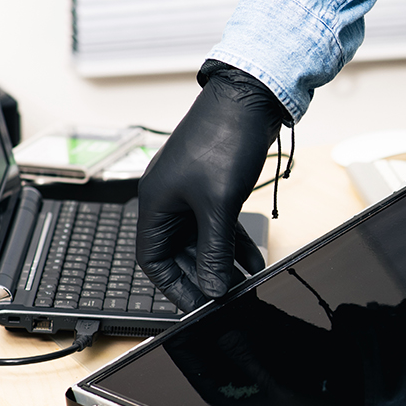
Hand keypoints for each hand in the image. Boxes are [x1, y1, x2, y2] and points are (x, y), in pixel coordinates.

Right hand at [138, 61, 287, 311]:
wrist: (249, 98)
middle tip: (225, 299)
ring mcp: (192, 192)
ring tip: (242, 285)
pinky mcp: (214, 185)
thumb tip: (213, 288)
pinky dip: (234, 244)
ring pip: (203, 240)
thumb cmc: (223, 140)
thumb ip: (215, 251)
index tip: (196, 307)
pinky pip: (219, 225)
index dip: (174, 287)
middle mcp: (169, 200)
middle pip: (180, 253)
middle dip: (203, 277)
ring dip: (222, 263)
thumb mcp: (218, 206)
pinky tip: (251, 261)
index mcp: (156, 204)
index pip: (153, 261)